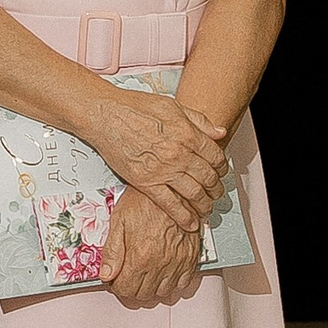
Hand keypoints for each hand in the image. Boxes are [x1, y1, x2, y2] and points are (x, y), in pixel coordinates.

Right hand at [87, 91, 228, 230]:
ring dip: (204, 204)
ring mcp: (163, 170)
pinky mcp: (145, 183)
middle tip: (216, 192)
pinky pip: (170, 205)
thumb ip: (198, 120)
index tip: (221, 171)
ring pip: (194, 194)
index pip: (216, 157)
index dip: (222, 167)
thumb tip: (220, 132)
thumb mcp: (172, 105)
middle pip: (208, 178)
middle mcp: (179, 154)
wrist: (104, 115)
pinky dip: (183, 217)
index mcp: (187, 134)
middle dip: (216, 188)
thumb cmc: (134, 107)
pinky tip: (190, 222)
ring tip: (206, 207)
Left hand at [99, 189, 201, 309]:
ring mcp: (177, 262)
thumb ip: (111, 251)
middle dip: (132, 288)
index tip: (116, 279)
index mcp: (140, 256)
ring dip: (151, 287)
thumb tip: (106, 274)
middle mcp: (160, 263)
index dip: (117, 286)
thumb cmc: (145, 201)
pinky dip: (172, 283)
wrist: (172, 190)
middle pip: (143, 294)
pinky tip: (163, 272)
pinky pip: (183, 284)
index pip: (125, 289)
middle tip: (128, 276)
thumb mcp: (119, 221)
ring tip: (144, 274)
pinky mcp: (191, 258)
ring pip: (163, 293)